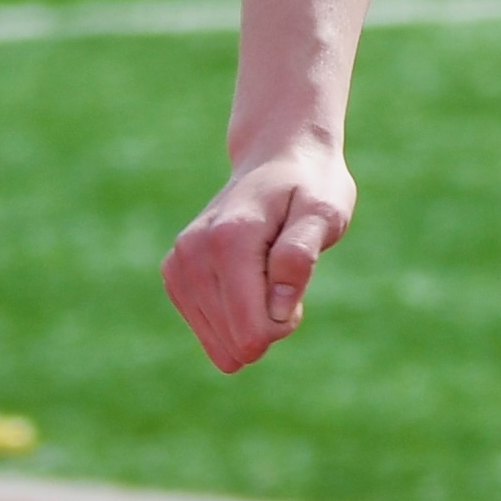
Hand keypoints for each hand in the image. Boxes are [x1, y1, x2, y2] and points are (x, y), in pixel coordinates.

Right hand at [161, 139, 358, 371]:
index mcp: (230, 240)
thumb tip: (277, 309)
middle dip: (270, 323)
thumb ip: (300, 255)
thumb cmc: (310, 188)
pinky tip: (248, 282)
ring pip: (220, 341)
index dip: (284, 323)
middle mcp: (193, 253)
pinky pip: (208, 331)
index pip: (252, 330)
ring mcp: (178, 264)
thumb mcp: (325, 213)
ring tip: (267, 275)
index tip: (296, 289)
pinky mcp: (174, 274)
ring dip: (252, 321)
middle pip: (236, 339)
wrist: (277, 158)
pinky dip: (233, 318)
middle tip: (284, 279)